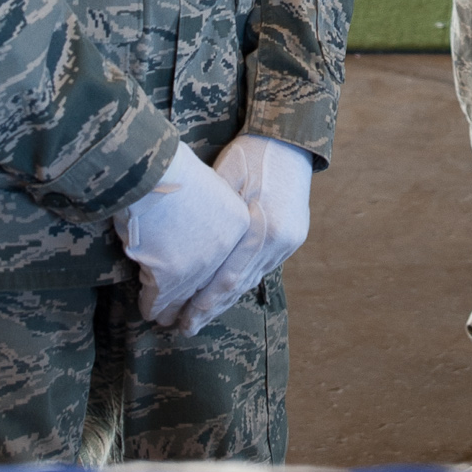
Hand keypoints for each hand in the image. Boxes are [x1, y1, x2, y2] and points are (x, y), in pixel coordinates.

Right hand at [121, 141, 253, 325]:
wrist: (153, 165)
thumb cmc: (178, 168)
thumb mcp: (211, 185)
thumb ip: (215, 212)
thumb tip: (206, 232)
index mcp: (241, 224)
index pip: (231, 263)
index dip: (219, 286)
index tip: (210, 301)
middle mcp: (227, 248)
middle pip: (213, 285)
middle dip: (199, 308)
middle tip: (188, 325)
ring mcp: (201, 264)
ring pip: (187, 295)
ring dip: (175, 310)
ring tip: (166, 321)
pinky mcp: (172, 275)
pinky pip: (160, 297)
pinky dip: (152, 305)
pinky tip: (148, 310)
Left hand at [165, 134, 312, 338]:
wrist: (289, 141)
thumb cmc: (249, 154)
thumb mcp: (222, 180)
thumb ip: (209, 219)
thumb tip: (177, 250)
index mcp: (259, 227)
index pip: (225, 277)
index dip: (202, 302)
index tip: (180, 318)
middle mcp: (278, 240)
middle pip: (238, 286)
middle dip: (209, 310)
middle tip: (184, 330)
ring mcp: (289, 241)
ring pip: (252, 280)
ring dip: (225, 302)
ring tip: (200, 320)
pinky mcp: (294, 238)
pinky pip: (264, 269)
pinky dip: (242, 284)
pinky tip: (225, 296)